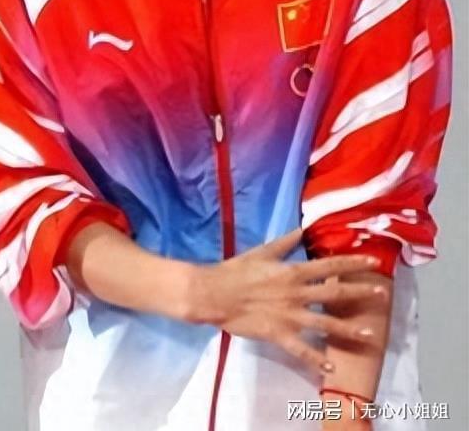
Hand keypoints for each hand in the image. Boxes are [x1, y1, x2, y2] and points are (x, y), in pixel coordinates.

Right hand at [188, 229, 387, 373]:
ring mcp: (289, 316)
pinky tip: (330, 367)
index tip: (371, 261)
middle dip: (360, 294)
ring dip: (349, 330)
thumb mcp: (261, 252)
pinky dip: (316, 360)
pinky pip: (301, 349)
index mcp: (292, 272)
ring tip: (370, 335)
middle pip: (334, 294)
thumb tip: (302, 230)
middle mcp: (296, 294)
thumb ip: (284, 243)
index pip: (328, 266)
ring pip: (325, 325)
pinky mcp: (279, 334)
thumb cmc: (237, 270)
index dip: (351, 263)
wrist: (215, 293)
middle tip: (383, 294)